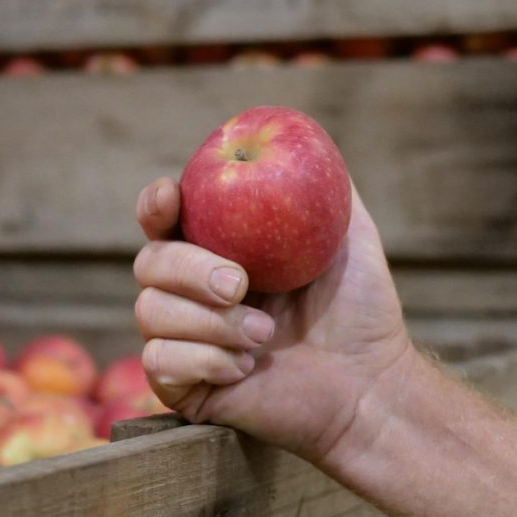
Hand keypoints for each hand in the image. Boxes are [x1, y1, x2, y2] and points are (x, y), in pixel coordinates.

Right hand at [133, 177, 414, 464]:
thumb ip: (324, 183)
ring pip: (149, 311)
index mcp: (218, 249)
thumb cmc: (361, 309)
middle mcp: (191, 291)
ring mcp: (183, 338)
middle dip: (190, 269)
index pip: (162, 219)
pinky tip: (245, 367)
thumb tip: (304, 132)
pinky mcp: (181, 384)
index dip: (155, 204)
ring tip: (265, 337)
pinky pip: (158, 361)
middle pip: (148, 263)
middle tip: (240, 284)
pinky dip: (202, 360)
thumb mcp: (347, 232)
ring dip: (208, 323)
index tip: (172, 199)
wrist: (368, 384)